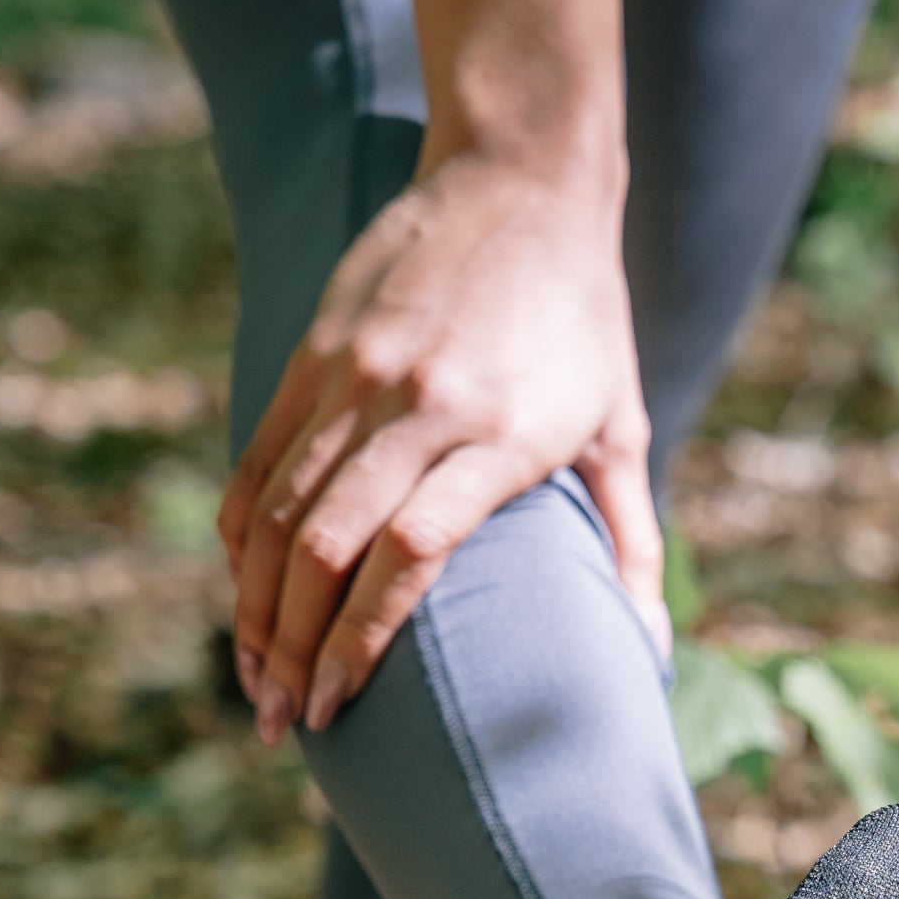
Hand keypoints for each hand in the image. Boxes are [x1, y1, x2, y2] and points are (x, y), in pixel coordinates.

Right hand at [219, 156, 666, 744]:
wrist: (521, 175)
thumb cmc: (584, 316)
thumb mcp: (621, 426)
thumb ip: (633, 540)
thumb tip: (655, 652)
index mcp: (501, 435)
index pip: (412, 553)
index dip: (366, 638)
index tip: (344, 706)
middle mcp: (420, 405)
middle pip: (331, 545)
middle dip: (296, 648)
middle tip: (284, 723)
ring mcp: (357, 375)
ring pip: (279, 510)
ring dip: (257, 606)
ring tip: (255, 679)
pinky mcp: (316, 351)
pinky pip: (260, 460)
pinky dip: (244, 536)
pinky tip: (243, 593)